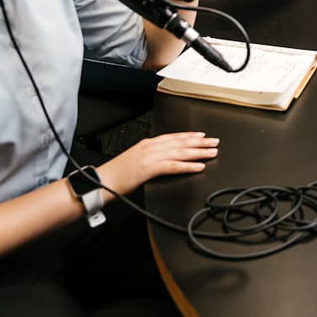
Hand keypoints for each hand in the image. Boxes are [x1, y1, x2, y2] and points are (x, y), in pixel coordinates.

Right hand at [99, 131, 218, 194]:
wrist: (101, 180)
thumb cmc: (116, 174)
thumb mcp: (135, 161)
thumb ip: (150, 158)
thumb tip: (163, 161)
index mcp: (147, 144)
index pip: (173, 137)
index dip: (189, 136)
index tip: (202, 135)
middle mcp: (150, 147)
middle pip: (180, 143)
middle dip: (199, 142)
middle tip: (214, 142)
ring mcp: (150, 157)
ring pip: (180, 152)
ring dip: (198, 152)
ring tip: (212, 153)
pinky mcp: (149, 169)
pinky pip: (172, 166)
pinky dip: (187, 166)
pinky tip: (198, 167)